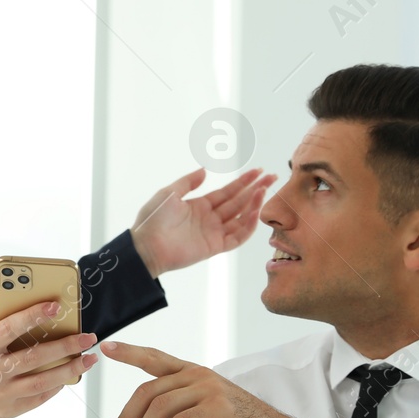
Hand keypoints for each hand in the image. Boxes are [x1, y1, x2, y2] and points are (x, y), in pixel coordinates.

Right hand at [0, 295, 98, 417]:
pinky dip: (57, 386)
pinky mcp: (9, 409)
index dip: (32, 317)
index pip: (7, 330)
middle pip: (33, 358)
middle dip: (65, 346)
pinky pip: (39, 397)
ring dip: (70, 370)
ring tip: (89, 359)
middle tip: (87, 337)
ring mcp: (1, 394)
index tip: (54, 307)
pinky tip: (70, 374)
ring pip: (42, 382)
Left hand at [99, 340, 309, 417]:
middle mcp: (197, 375)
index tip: (106, 348)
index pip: (154, 358)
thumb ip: (175, 407)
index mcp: (192, 373)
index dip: (129, 353)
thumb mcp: (199, 411)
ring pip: (159, 408)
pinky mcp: (216, 408)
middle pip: (148, 391)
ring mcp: (207, 389)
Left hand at [129, 167, 275, 278]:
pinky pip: (237, 237)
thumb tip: (205, 170)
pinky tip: (255, 212)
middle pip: (239, 202)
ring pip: (241, 218)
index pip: (228, 192)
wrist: (146, 246)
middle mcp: (210, 219)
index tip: (258, 171)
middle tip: (272, 177)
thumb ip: (188, 182)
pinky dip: (248, 226)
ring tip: (264, 190)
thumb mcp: (169, 193)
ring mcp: (214, 233)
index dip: (243, 181)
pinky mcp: (215, 247)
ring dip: (254, 205)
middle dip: (256, 189)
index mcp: (200, 205)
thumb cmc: (153, 220)